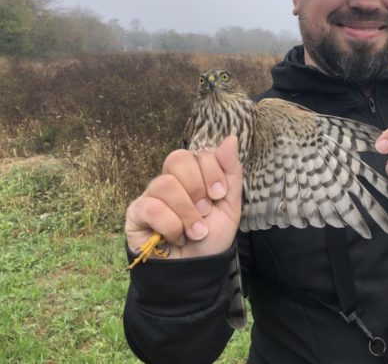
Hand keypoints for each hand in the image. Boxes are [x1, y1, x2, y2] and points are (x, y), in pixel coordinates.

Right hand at [125, 135, 242, 258]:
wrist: (195, 270)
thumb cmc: (211, 237)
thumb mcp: (230, 205)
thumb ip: (231, 171)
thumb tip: (231, 138)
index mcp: (194, 174)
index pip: (198, 152)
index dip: (212, 172)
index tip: (219, 195)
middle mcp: (171, 180)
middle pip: (178, 158)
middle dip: (198, 188)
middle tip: (205, 210)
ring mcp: (151, 195)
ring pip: (165, 184)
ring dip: (187, 213)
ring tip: (195, 232)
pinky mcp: (136, 213)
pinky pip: (151, 207)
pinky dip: (171, 226)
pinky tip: (176, 238)